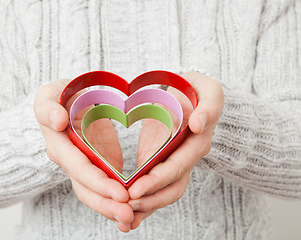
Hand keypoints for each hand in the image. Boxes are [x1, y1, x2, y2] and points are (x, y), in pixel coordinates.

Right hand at [33, 79, 133, 231]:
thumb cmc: (61, 96)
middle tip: (128, 215)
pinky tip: (130, 214)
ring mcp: (81, 168)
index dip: (98, 181)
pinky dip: (114, 203)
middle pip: (86, 188)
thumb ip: (48, 107)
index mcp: (59, 144)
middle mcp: (69, 161)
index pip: (78, 167)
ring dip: (110, 209)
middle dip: (106, 203)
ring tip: (130, 219)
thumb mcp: (49, 94)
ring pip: (93, 194)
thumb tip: (57, 121)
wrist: (68, 104)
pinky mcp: (95, 169)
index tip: (120, 192)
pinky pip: (102, 190)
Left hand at [128, 71, 223, 228]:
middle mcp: (188, 157)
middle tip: (124, 207)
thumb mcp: (208, 89)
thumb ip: (209, 106)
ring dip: (146, 208)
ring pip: (165, 193)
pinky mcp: (166, 166)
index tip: (135, 189)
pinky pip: (158, 189)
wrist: (189, 95)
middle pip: (172, 187)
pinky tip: (128, 218)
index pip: (178, 165)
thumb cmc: (195, 89)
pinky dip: (145, 205)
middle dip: (149, 199)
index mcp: (198, 141)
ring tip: (123, 219)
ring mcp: (178, 164)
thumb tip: (199, 125)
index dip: (158, 179)